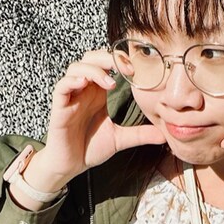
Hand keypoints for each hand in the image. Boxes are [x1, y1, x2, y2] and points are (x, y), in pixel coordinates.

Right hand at [38, 49, 165, 185]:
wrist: (71, 166)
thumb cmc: (90, 148)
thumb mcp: (120, 139)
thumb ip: (140, 134)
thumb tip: (164, 135)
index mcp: (97, 93)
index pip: (105, 63)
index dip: (119, 60)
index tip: (136, 69)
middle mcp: (84, 90)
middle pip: (90, 58)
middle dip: (108, 58)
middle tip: (127, 69)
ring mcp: (71, 98)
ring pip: (76, 68)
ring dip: (94, 70)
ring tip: (110, 84)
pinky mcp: (59, 108)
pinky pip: (61, 87)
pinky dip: (72, 81)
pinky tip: (85, 84)